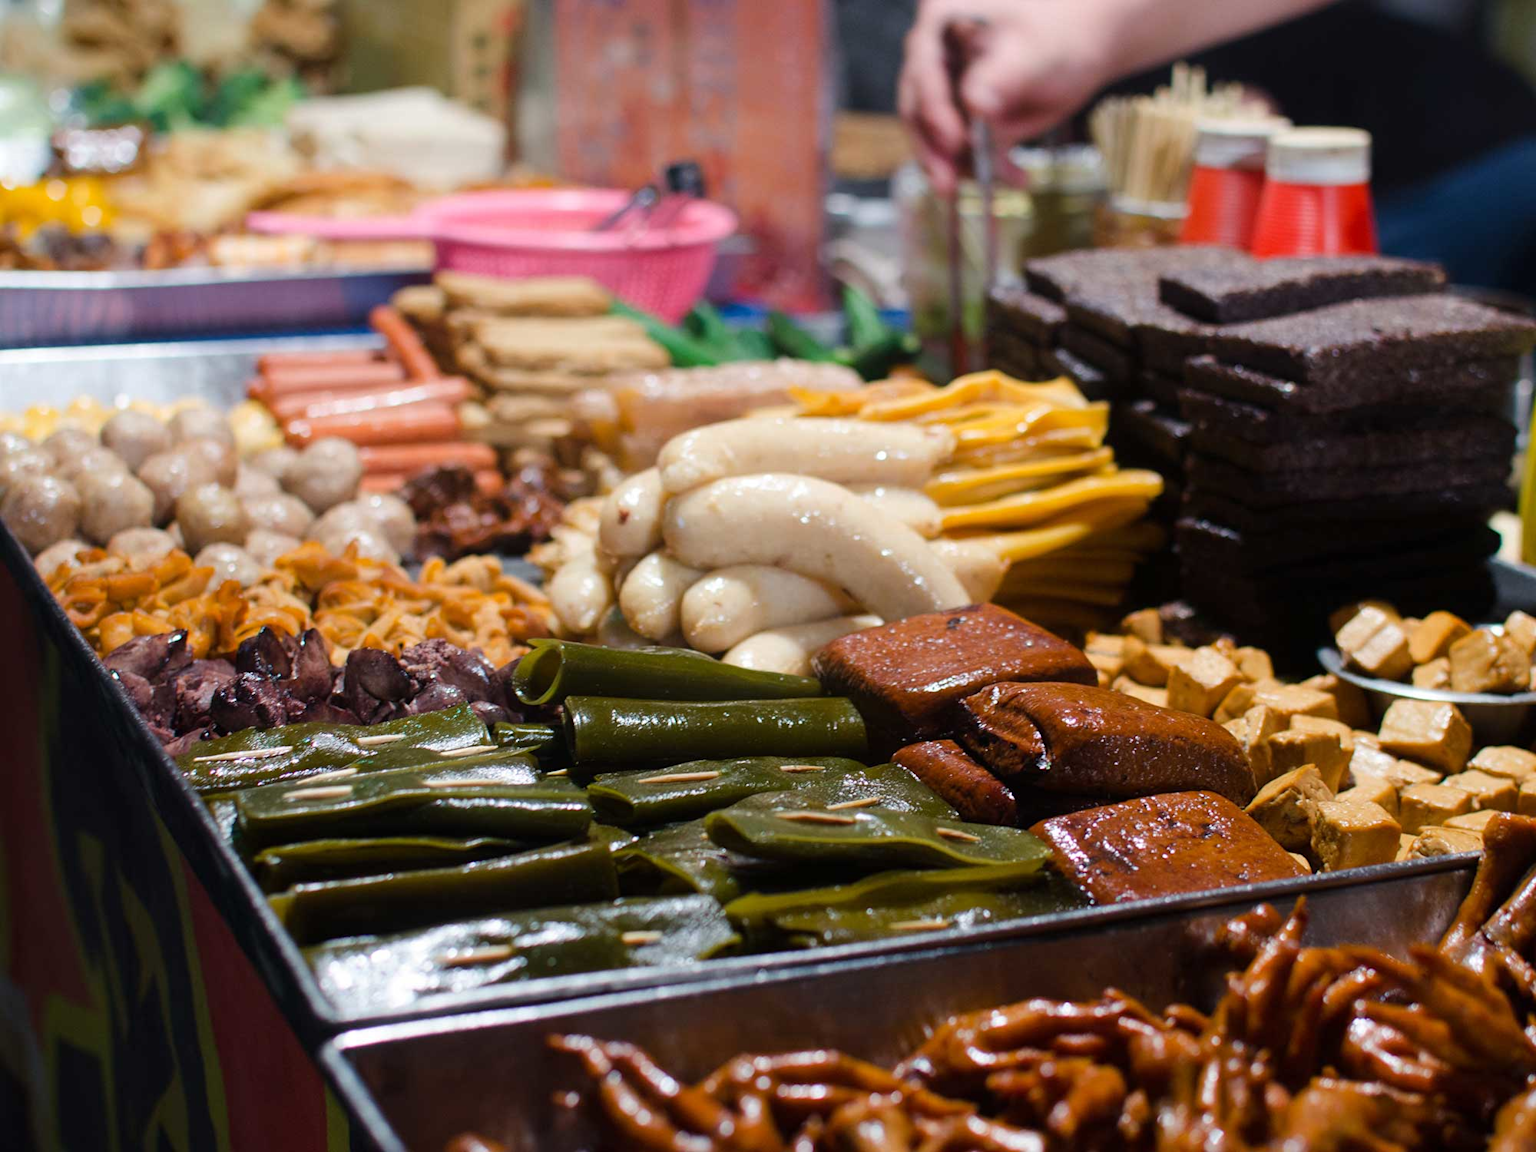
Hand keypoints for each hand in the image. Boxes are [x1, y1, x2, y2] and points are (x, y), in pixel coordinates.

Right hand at [899, 0, 1125, 192]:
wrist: (1087, 41)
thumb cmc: (1063, 30)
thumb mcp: (1033, 49)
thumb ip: (1002, 74)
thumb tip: (976, 105)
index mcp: (941, 20)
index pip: (923, 72)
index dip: (933, 110)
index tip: (955, 142)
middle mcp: (935, 55)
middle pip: (919, 110)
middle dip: (936, 152)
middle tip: (948, 185)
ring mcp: (949, 88)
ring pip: (939, 138)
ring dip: (966, 167)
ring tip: (1006, 178)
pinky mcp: (965, 116)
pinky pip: (965, 150)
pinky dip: (988, 168)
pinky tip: (1017, 176)